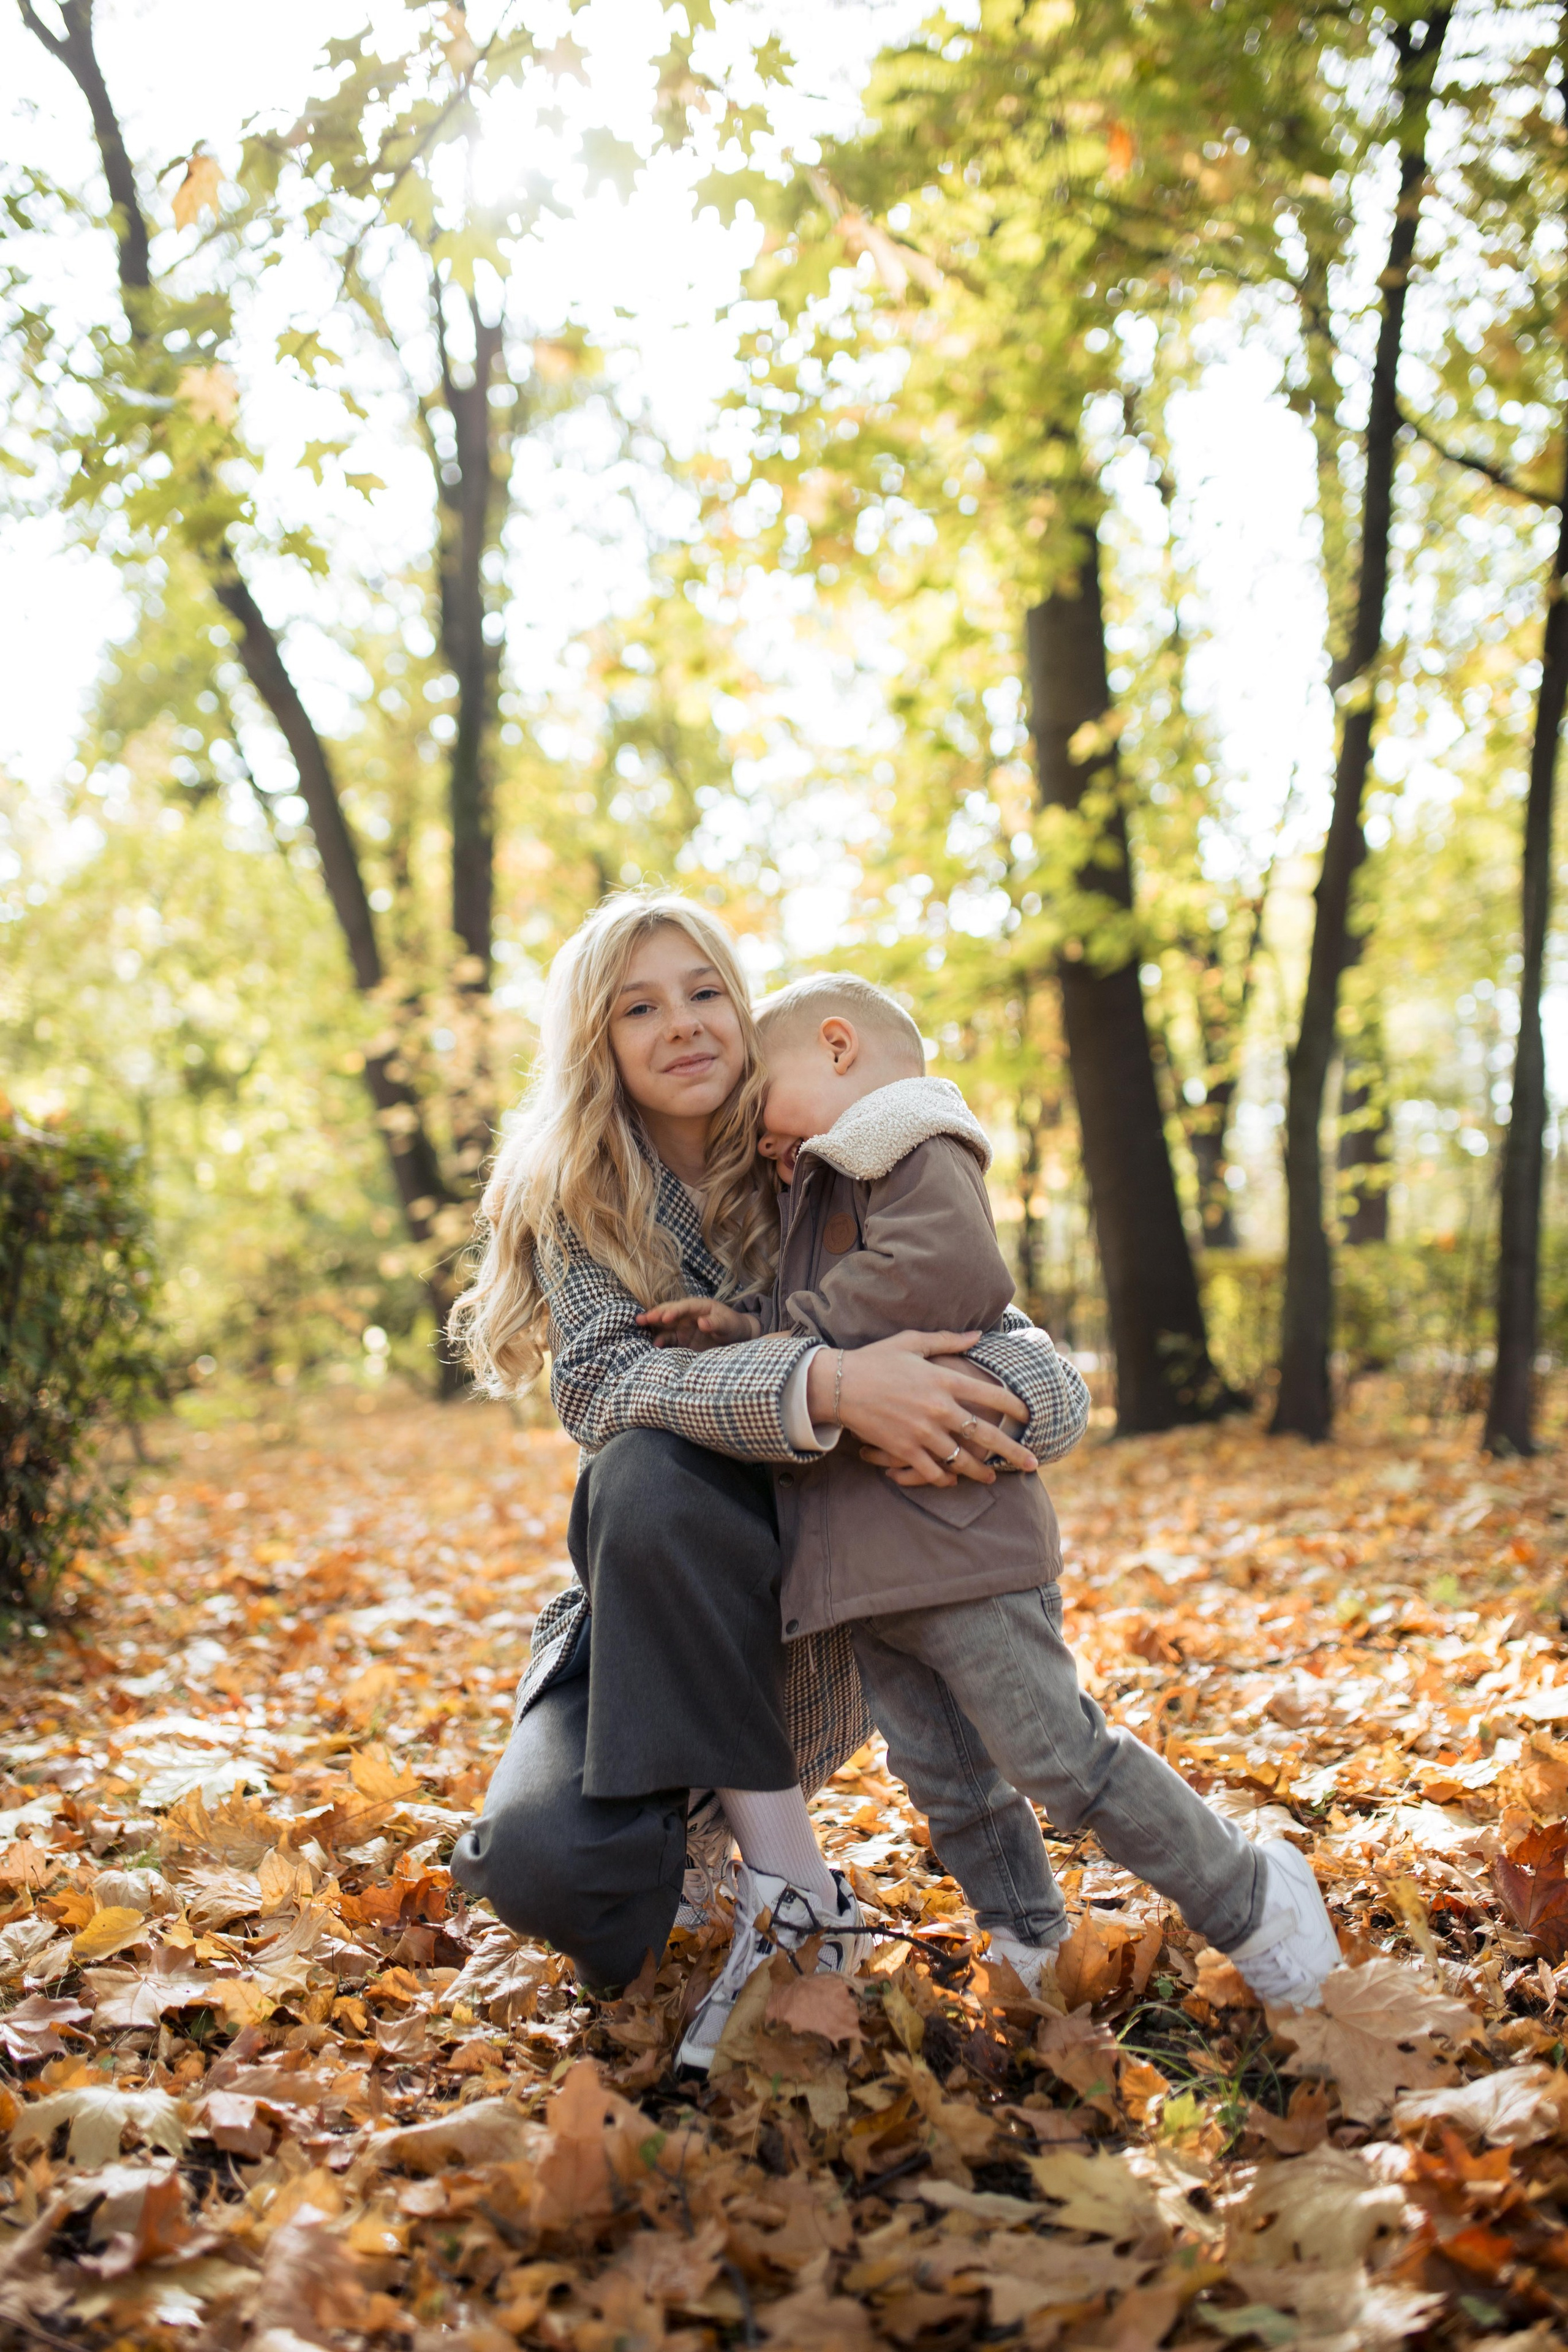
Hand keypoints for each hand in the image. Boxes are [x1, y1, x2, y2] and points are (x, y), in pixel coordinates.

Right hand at [637, 1297, 760, 1351]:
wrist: (736, 1337)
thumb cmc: (733, 1326)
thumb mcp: (728, 1324)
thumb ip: (716, 1323)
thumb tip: (702, 1322)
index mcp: (699, 1306)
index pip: (684, 1306)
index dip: (674, 1311)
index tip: (666, 1318)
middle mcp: (687, 1315)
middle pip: (668, 1312)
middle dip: (655, 1315)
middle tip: (641, 1319)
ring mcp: (683, 1327)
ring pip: (664, 1325)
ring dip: (652, 1326)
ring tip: (639, 1328)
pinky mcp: (681, 1339)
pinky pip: (668, 1339)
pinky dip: (660, 1341)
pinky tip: (654, 1345)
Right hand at [864, 1352, 1035, 1487]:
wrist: (838, 1384)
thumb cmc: (875, 1359)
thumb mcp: (912, 1342)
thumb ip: (948, 1341)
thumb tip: (978, 1335)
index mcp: (944, 1380)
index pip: (991, 1396)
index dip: (1015, 1407)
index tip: (1029, 1416)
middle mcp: (938, 1409)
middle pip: (986, 1435)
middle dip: (1013, 1451)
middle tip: (1032, 1463)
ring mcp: (922, 1432)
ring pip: (961, 1460)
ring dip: (979, 1472)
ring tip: (991, 1479)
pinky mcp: (904, 1449)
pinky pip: (931, 1471)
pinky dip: (942, 1479)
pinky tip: (950, 1481)